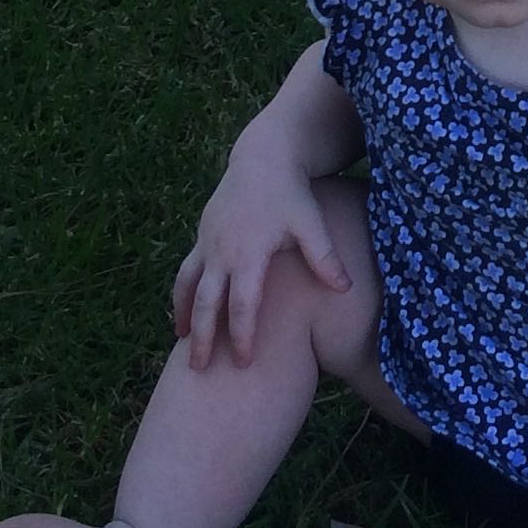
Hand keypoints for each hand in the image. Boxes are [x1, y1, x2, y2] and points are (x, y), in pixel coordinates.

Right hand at [169, 139, 349, 368]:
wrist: (264, 156)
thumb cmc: (291, 192)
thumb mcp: (310, 222)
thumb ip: (324, 257)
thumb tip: (345, 289)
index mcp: (248, 254)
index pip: (242, 305)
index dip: (243, 336)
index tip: (245, 364)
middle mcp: (221, 252)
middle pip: (205, 303)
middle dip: (202, 338)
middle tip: (198, 371)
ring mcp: (207, 243)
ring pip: (187, 286)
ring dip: (184, 316)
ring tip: (183, 344)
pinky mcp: (202, 235)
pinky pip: (186, 270)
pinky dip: (182, 293)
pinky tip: (184, 311)